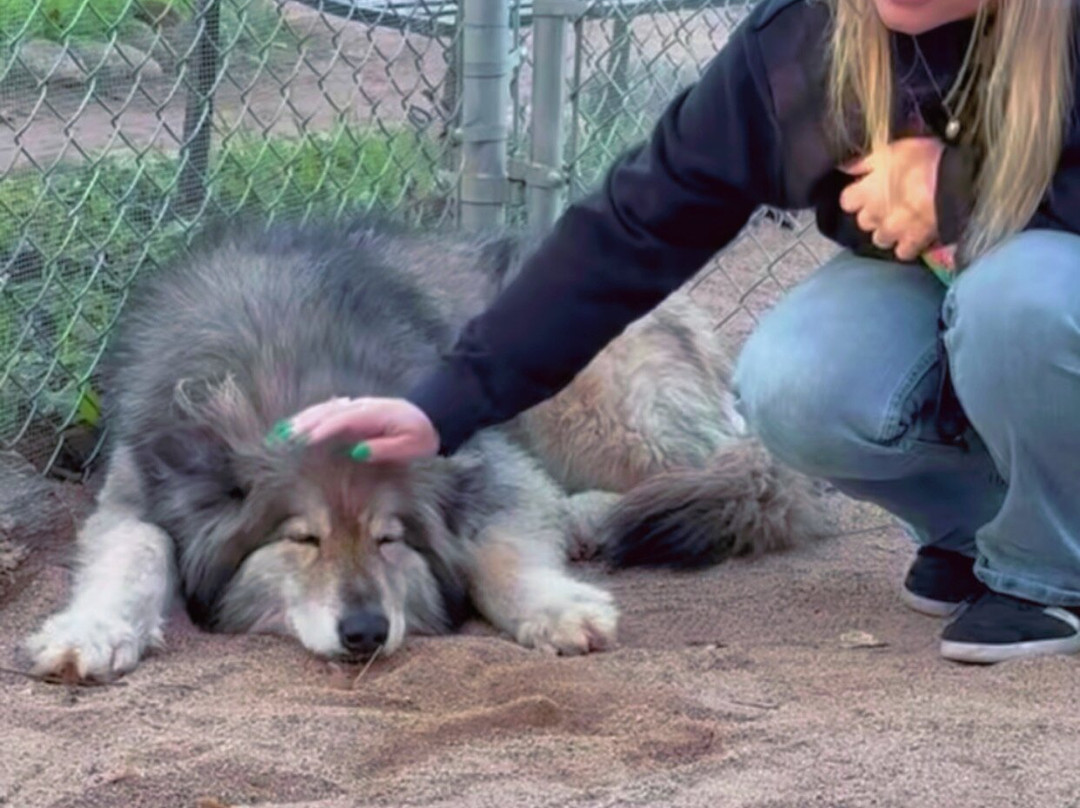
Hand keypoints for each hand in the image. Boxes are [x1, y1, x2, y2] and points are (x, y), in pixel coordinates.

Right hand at [274, 396, 439, 462]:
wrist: (435, 415)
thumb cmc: (423, 436)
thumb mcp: (412, 446)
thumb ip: (386, 449)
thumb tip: (357, 452)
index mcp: (376, 414)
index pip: (343, 420)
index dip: (322, 430)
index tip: (303, 441)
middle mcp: (363, 406)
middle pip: (329, 411)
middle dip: (304, 423)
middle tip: (281, 438)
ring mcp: (359, 405)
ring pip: (325, 408)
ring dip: (303, 419)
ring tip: (281, 432)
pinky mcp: (356, 410)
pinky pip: (329, 410)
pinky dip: (311, 415)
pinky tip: (297, 424)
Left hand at [839, 136, 944, 261]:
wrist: (956, 179)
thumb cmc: (923, 159)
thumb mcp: (889, 151)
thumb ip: (863, 162)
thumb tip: (843, 168)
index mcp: (865, 192)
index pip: (847, 201)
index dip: (856, 196)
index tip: (866, 190)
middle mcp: (874, 215)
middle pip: (863, 222)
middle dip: (872, 215)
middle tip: (888, 205)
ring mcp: (893, 231)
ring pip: (880, 239)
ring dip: (888, 232)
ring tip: (902, 222)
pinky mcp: (913, 242)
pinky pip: (903, 252)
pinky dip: (907, 246)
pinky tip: (914, 237)